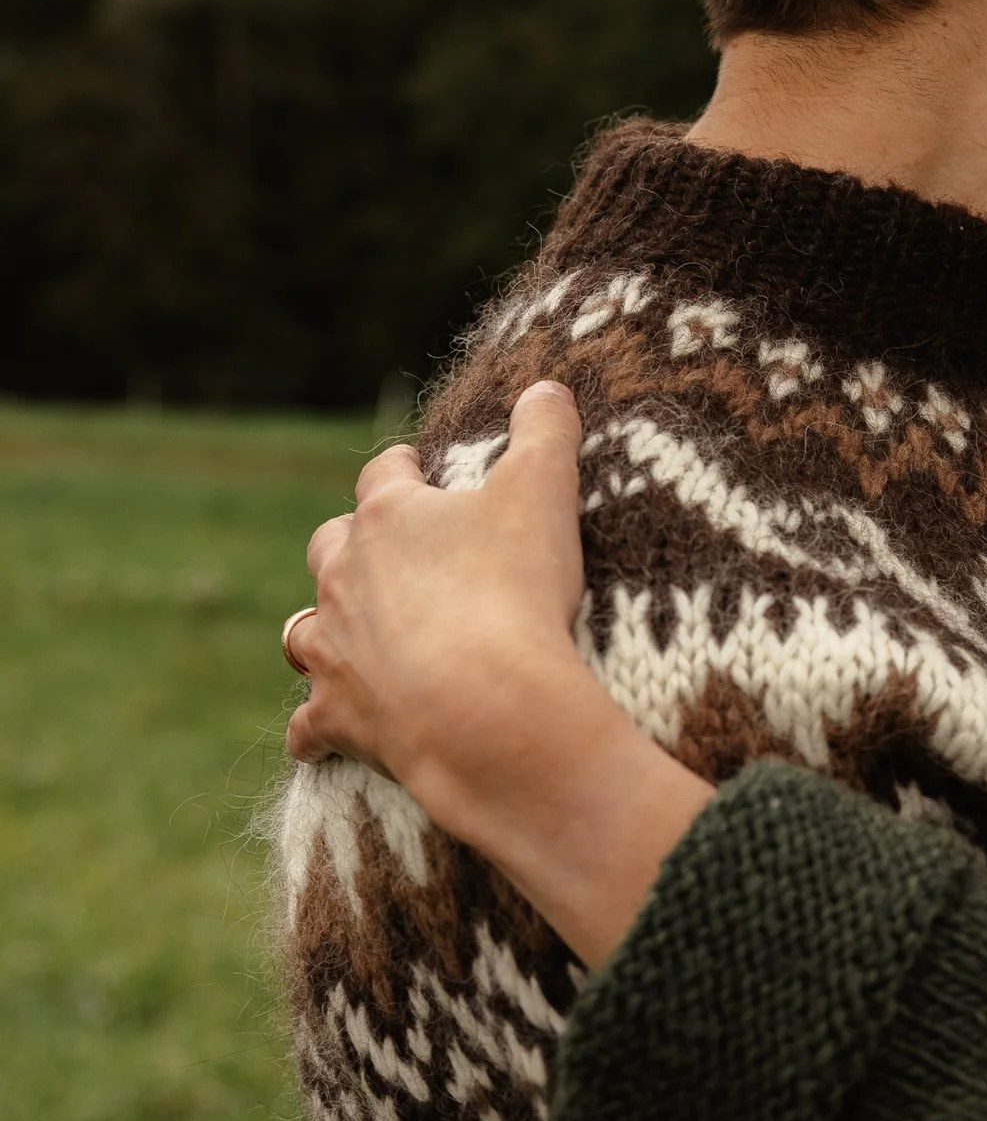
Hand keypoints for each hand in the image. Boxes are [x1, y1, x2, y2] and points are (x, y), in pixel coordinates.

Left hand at [285, 382, 711, 964]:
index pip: (385, 474)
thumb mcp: (546, 492)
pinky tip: (321, 733)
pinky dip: (316, 726)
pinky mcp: (338, 717)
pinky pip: (309, 724)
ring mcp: (334, 650)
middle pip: (331, 545)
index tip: (421, 469)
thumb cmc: (513, 593)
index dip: (404, 470)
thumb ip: (547, 432)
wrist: (482, 707)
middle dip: (353, 544)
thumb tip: (546, 387)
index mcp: (390, 516)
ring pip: (305, 629)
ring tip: (352, 633)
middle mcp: (345, 577)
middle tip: (391, 553)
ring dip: (324, 626)